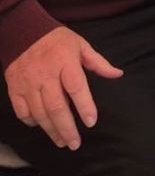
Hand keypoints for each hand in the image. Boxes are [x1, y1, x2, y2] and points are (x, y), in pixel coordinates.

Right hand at [4, 27, 123, 149]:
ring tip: (62, 141)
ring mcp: (27, 82)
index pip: (76, 87)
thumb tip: (118, 74)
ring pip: (39, 112)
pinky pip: (21, 110)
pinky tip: (42, 126)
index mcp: (65, 62)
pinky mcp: (14, 87)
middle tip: (75, 143)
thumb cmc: (58, 40)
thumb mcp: (81, 45)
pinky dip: (31, 121)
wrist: (24, 32)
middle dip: (66, 127)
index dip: (84, 105)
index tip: (91, 122)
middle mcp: (45, 74)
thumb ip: (99, 63)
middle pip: (56, 106)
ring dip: (51, 129)